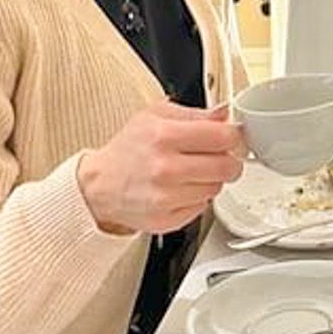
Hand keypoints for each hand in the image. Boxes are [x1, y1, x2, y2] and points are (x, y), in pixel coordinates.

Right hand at [77, 103, 246, 235]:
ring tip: (190, 172)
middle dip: (227, 160)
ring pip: (217, 188)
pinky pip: (202, 207)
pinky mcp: (167, 220)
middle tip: (217, 157)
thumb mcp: (156, 115)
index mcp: (164, 136)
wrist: (100, 184)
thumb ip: (196, 113)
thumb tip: (225, 113)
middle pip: (227, 167)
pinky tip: (179, 189)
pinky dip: (196, 198)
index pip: (223, 137)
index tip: (229, 137)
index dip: (232, 136)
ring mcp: (166, 197)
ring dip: (211, 180)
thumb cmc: (129, 148)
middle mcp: (165, 168)